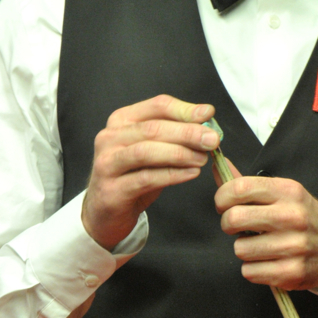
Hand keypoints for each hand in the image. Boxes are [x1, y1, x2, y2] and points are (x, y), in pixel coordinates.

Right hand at [82, 95, 218, 250]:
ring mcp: (107, 164)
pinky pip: (146, 179)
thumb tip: (206, 122)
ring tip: (203, 158)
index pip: (157, 106)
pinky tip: (191, 173)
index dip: (185, 109)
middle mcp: (110, 138)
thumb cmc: (133, 175)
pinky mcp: (112, 190)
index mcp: (121, 120)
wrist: (106, 211)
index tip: (208, 113)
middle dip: (187, 132)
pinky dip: (172, 175)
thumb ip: (174, 134)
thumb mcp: (152, 149)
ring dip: (179, 153)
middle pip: (152, 129)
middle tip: (212, 139)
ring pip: (146, 152)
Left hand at [215, 166, 317, 291]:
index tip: (224, 204)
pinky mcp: (292, 272)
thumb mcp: (282, 194)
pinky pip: (250, 271)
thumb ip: (247, 184)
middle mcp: (292, 216)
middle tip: (237, 226)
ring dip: (243, 249)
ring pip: (239, 249)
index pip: (240, 188)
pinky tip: (267, 261)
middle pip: (234, 218)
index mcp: (288, 191)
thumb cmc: (303, 218)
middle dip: (228, 224)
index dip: (222, 197)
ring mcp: (294, 246)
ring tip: (259, 245)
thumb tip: (218, 165)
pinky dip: (253, 268)